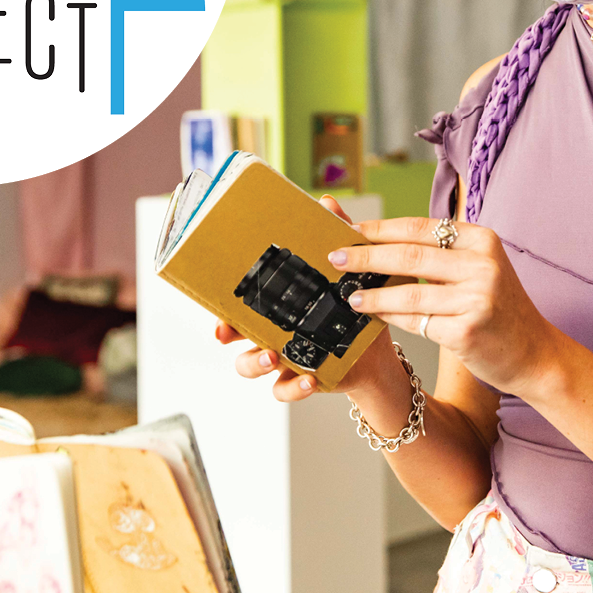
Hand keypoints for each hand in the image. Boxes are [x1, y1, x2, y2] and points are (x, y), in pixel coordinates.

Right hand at [214, 195, 398, 401]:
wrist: (375, 351)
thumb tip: (328, 202)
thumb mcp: (345, 270)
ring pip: (249, 365)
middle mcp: (270, 330)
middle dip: (226, 332)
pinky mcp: (300, 379)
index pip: (238, 299)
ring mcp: (282, 357)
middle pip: (234, 334)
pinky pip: (283, 389)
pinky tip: (310, 379)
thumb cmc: (350, 307)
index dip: (221, 301)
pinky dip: (293, 387)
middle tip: (227, 332)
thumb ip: (337, 238)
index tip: (217, 301)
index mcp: (274, 303)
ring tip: (272, 355)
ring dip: (255, 361)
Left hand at [328, 217, 554, 396]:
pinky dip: (390, 316)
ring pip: (409, 292)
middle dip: (365, 256)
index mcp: (481, 240)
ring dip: (372, 292)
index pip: (418, 228)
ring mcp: (477, 299)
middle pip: (409, 256)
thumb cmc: (496, 307)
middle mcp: (482, 265)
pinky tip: (373, 314)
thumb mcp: (477, 268)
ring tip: (349, 293)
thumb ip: (437, 253)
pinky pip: (416, 322)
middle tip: (335, 257)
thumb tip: (377, 240)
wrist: (535, 354)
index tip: (347, 229)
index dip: (378, 229)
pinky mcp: (468, 331)